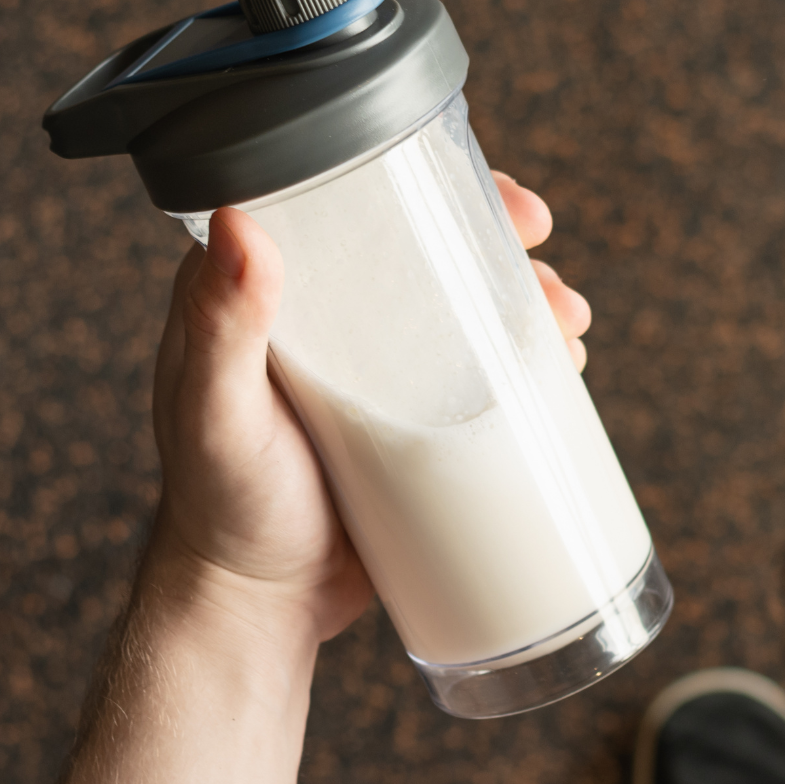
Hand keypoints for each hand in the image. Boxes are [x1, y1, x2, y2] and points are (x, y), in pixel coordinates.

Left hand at [149, 170, 591, 645]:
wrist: (261, 601)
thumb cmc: (222, 507)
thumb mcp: (218, 413)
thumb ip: (222, 327)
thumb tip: (237, 219)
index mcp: (260, 292)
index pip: (337, 206)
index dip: (409, 181)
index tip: (476, 189)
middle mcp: (317, 319)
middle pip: (412, 249)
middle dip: (488, 235)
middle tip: (539, 241)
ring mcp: (367, 370)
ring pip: (452, 306)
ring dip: (518, 293)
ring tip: (566, 317)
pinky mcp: (406, 419)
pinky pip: (469, 370)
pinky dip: (518, 357)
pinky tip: (560, 361)